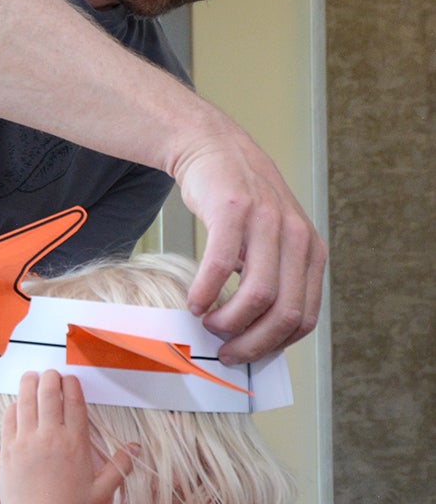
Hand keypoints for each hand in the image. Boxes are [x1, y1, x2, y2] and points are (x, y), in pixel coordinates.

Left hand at [0, 370, 131, 503]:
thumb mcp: (101, 492)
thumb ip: (119, 467)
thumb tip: (136, 448)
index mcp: (75, 444)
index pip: (74, 402)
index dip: (72, 385)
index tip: (70, 379)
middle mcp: (51, 437)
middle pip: (49, 394)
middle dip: (50, 378)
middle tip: (50, 374)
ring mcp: (27, 441)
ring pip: (27, 400)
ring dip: (29, 384)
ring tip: (32, 376)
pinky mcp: (8, 448)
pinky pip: (10, 418)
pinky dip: (14, 406)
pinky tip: (17, 402)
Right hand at [175, 120, 325, 363]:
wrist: (215, 150)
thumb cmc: (240, 202)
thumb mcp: (272, 240)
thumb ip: (275, 278)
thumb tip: (258, 333)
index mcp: (311, 252)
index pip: (303, 318)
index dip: (273, 345)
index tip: (245, 353)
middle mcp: (297, 237)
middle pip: (283, 313)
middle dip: (251, 342)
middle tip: (224, 350)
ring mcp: (267, 222)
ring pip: (258, 296)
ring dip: (227, 321)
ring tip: (207, 323)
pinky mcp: (233, 211)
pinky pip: (222, 266)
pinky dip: (205, 292)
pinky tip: (193, 301)